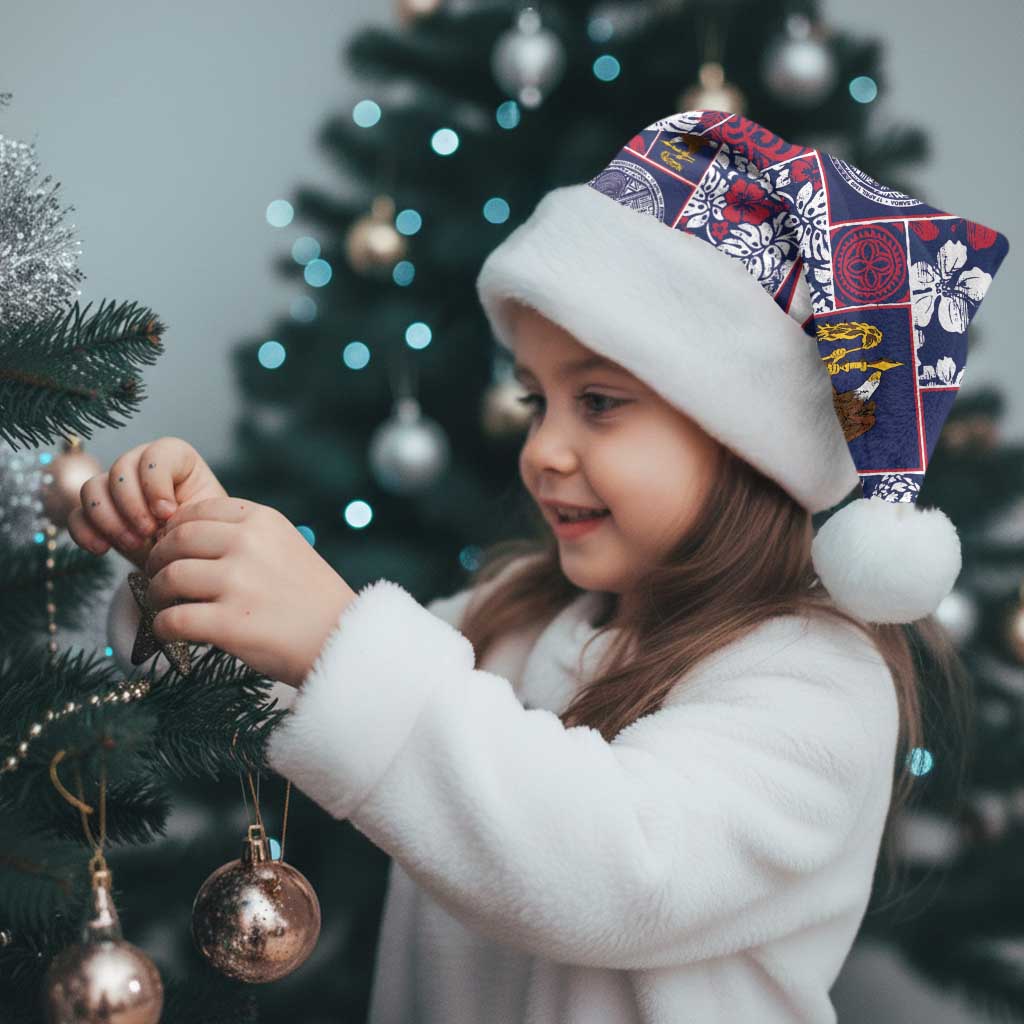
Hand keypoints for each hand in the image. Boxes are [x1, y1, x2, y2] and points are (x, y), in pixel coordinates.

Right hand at [67, 437, 227, 570]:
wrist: (188, 560)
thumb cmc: (203, 534)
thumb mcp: (206, 520)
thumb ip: (189, 510)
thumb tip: (163, 515)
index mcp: (176, 459)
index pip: (156, 454)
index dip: (156, 483)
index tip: (168, 513)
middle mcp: (141, 466)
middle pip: (120, 469)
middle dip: (132, 505)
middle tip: (148, 533)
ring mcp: (115, 488)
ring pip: (92, 488)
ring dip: (109, 520)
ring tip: (133, 544)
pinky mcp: (97, 514)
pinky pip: (76, 515)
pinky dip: (85, 532)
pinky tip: (102, 549)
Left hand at [142, 496, 357, 687]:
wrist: (342, 639)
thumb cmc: (312, 598)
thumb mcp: (287, 546)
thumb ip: (246, 536)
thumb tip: (185, 538)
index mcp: (263, 520)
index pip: (198, 511)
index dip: (175, 530)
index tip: (172, 547)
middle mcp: (248, 544)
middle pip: (176, 541)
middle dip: (158, 560)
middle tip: (157, 577)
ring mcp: (238, 583)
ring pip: (169, 578)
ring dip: (157, 594)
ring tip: (164, 605)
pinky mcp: (229, 623)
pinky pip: (172, 620)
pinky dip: (163, 627)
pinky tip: (170, 632)